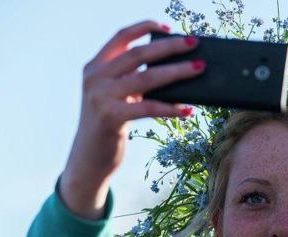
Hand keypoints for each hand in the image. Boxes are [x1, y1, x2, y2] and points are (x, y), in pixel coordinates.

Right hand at [60, 20, 204, 218]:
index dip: (145, 27)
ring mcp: (101, 97)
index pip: (121, 37)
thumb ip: (131, 79)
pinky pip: (149, 107)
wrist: (88, 158)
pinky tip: (187, 110)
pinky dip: (171, 107)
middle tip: (194, 43)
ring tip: (199, 68)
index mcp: (95, 67)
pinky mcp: (111, 117)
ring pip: (147, 78)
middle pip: (139, 54)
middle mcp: (95, 78)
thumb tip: (173, 68)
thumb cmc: (109, 125)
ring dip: (177, 72)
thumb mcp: (114, 96)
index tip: (169, 27)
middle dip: (169, 46)